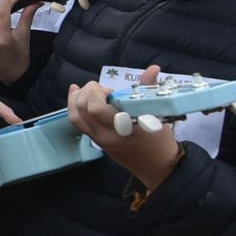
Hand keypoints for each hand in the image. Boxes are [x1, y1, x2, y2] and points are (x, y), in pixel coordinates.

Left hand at [65, 66, 178, 188]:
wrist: (158, 167)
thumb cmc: (160, 140)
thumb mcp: (158, 114)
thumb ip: (149, 89)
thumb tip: (153, 68)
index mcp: (122, 128)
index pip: (95, 109)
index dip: (96, 93)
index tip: (111, 90)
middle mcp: (106, 136)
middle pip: (81, 110)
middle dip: (87, 92)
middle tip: (103, 90)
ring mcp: (99, 140)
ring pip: (75, 118)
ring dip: (76, 99)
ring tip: (87, 90)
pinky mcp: (97, 143)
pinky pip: (79, 124)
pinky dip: (75, 108)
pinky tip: (78, 96)